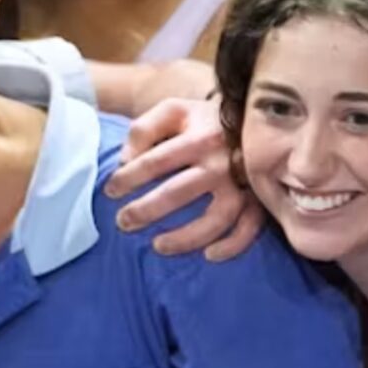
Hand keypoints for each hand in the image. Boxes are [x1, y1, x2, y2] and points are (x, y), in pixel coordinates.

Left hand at [105, 96, 263, 259]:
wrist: (250, 119)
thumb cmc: (202, 119)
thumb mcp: (172, 111)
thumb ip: (143, 130)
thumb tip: (125, 162)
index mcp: (198, 136)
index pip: (155, 161)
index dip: (128, 179)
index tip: (110, 191)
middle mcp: (221, 162)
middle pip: (179, 192)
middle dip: (146, 210)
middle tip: (123, 222)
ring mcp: (242, 183)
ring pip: (216, 217)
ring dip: (186, 237)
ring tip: (157, 246)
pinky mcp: (258, 198)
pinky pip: (250, 227)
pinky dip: (232, 245)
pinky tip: (209, 255)